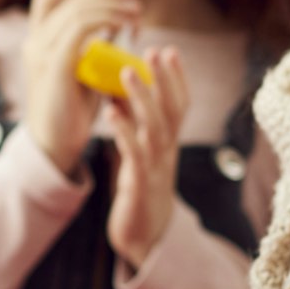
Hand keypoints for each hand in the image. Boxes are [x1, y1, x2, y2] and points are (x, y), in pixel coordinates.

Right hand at [22, 0, 143, 176]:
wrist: (56, 144)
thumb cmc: (72, 110)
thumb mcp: (82, 70)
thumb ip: (92, 46)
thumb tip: (117, 23)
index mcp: (37, 41)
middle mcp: (35, 42)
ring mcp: (43, 52)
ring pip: (78, 9)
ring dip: (112, 5)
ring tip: (138, 11)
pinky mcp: (57, 65)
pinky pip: (81, 28)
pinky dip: (105, 20)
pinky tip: (123, 25)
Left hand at [108, 48, 188, 270]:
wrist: (144, 238)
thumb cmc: (140, 190)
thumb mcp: (141, 153)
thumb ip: (135, 124)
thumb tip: (120, 88)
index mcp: (169, 143)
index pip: (180, 105)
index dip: (177, 78)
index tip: (169, 50)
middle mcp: (167, 152)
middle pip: (173, 111)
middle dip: (166, 79)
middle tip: (156, 50)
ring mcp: (155, 168)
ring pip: (155, 128)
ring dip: (142, 98)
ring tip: (127, 71)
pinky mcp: (139, 185)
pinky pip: (133, 154)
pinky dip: (123, 131)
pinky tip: (110, 112)